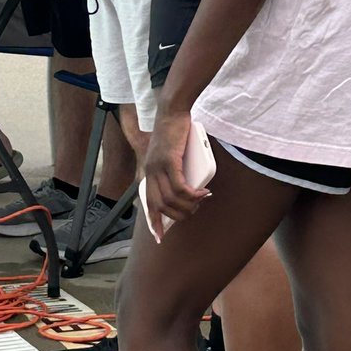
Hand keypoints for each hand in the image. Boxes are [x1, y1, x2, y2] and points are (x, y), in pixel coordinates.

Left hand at [142, 110, 209, 241]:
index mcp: (149, 174)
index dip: (154, 223)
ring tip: (201, 200)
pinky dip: (192, 195)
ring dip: (189, 205)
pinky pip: (180, 187)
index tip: (160, 238)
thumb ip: (174, 171)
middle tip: (194, 209)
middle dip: (179, 215)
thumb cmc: (175, 132)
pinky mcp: (169, 161)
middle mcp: (150, 172)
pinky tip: (202, 194)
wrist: (173, 112)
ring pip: (172, 199)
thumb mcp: (172, 155)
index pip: (149, 204)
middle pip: (162, 206)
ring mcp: (158, 167)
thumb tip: (187, 188)